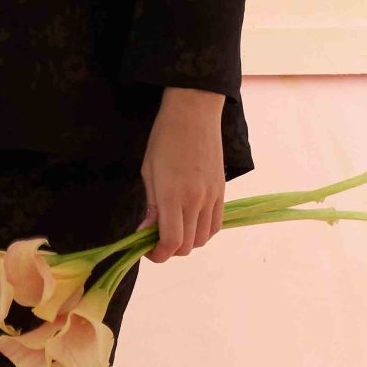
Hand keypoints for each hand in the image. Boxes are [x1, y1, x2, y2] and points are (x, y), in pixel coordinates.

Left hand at [140, 87, 225, 260]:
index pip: (171, 242)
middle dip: (169, 249)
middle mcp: (196, 200)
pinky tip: (190, 221)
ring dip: (186, 241)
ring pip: (203, 238)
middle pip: (187, 246)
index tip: (146, 248)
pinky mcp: (221, 191)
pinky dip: (203, 231)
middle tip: (155, 237)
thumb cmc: (164, 137)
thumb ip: (150, 206)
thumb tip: (145, 232)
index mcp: (172, 195)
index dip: (157, 255)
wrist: (194, 111)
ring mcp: (212, 196)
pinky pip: (216, 224)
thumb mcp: (148, 171)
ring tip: (173, 227)